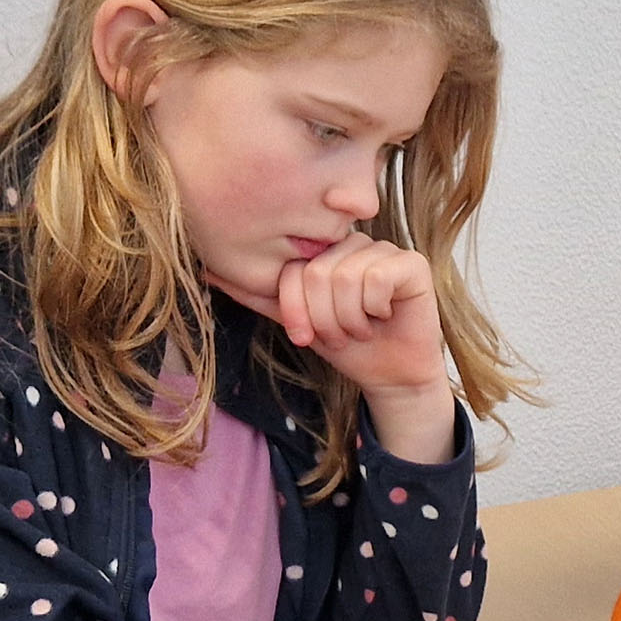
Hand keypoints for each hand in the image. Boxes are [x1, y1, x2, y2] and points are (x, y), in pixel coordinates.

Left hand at [274, 235, 457, 460]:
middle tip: (342, 334)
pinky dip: (376, 308)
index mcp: (325, 252)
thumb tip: (209, 270)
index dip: (296, 310)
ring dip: (350, 319)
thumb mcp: (296, 320)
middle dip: (326, 319)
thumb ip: (257, 294)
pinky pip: (378, 278)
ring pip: (347, 277)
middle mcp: (354, 244)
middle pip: (317, 274)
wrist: (390, 375)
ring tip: (362, 327)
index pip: (292, 270)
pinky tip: (385, 315)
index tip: (307, 335)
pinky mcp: (412, 264)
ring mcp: (385, 250)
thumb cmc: (347, 346)